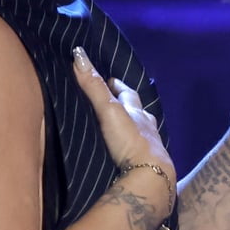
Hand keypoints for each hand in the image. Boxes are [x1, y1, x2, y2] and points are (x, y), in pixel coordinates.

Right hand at [71, 47, 176, 188]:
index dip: (118, 86)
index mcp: (138, 112)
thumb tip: (78, 53)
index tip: (111, 80)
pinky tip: (128, 152)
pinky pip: (139, 152)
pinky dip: (133, 147)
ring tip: (123, 125)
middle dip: (127, 105)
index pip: (128, 93)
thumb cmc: (130, 140)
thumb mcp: (109, 110)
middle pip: (138, 111)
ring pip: (142, 130)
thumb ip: (94, 86)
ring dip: (133, 126)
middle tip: (116, 99)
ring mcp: (150, 147)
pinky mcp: (147, 166)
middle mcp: (147, 127)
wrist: (150, 176)